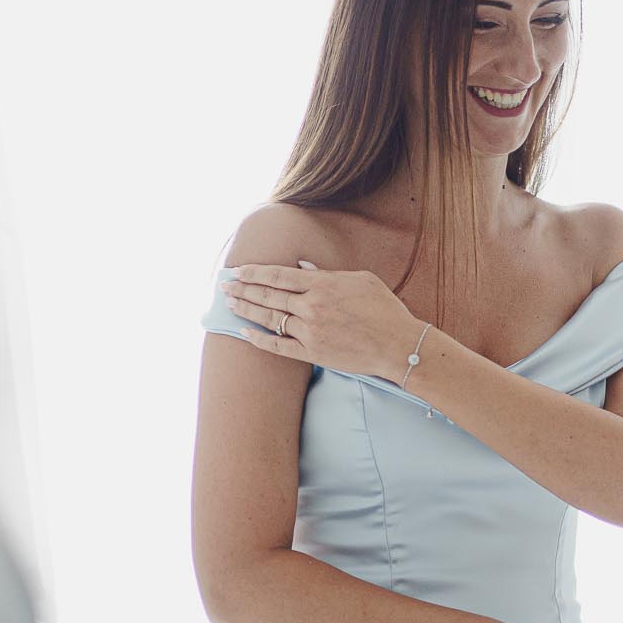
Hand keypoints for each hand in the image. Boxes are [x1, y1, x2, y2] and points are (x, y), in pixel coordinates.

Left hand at [221, 263, 424, 378]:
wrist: (398, 345)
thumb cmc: (384, 309)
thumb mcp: (360, 279)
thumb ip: (328, 274)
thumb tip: (303, 269)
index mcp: (323, 285)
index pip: (279, 275)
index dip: (255, 272)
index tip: (238, 270)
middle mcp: (312, 307)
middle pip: (268, 296)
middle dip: (243, 289)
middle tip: (224, 286)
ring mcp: (310, 331)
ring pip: (270, 318)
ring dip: (247, 310)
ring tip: (230, 304)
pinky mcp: (313, 353)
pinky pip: (278, 346)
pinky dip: (260, 339)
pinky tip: (245, 333)